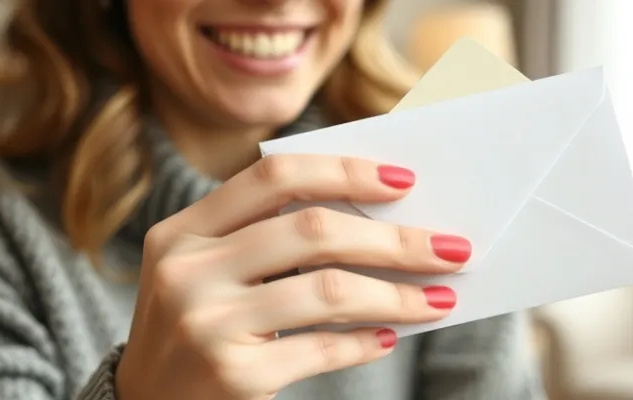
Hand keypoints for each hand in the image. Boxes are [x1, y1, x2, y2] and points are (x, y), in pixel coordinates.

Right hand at [115, 155, 470, 399]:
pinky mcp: (232, 374)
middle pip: (313, 231)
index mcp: (183, 230)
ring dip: (397, 294)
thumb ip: (269, 240)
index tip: (404, 181)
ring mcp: (206, 322)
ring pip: (330, 290)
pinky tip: (389, 336)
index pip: (274, 177)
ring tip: (437, 299)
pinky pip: (322, 348)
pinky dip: (366, 341)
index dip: (345, 172)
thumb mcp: (209, 270)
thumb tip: (379, 223)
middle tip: (449, 248)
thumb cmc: (196, 326)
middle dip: (394, 239)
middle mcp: (187, 270)